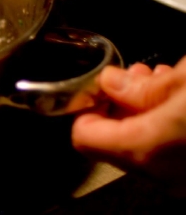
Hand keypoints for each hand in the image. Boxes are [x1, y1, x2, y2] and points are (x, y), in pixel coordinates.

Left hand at [72, 59, 185, 196]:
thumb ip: (142, 87)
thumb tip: (110, 83)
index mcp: (148, 150)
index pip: (84, 136)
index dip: (87, 105)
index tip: (98, 85)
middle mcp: (165, 176)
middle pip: (114, 142)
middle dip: (121, 105)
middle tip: (139, 78)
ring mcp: (184, 182)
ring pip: (144, 148)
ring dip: (147, 114)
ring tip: (165, 84)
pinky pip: (170, 157)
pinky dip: (168, 129)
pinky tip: (180, 102)